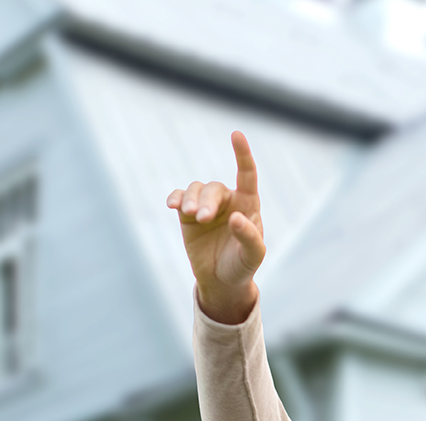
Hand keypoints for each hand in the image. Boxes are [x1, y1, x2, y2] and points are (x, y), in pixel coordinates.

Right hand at [167, 131, 265, 324]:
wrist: (222, 281)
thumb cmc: (242, 266)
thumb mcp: (253, 256)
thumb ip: (249, 236)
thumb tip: (237, 217)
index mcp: (248, 204)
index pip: (246, 174)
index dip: (242, 154)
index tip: (236, 135)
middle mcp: (227, 201)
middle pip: (214, 188)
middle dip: (206, 200)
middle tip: (202, 218)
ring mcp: (206, 206)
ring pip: (195, 190)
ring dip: (190, 199)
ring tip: (190, 215)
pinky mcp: (187, 215)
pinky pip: (179, 198)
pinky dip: (175, 198)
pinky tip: (172, 205)